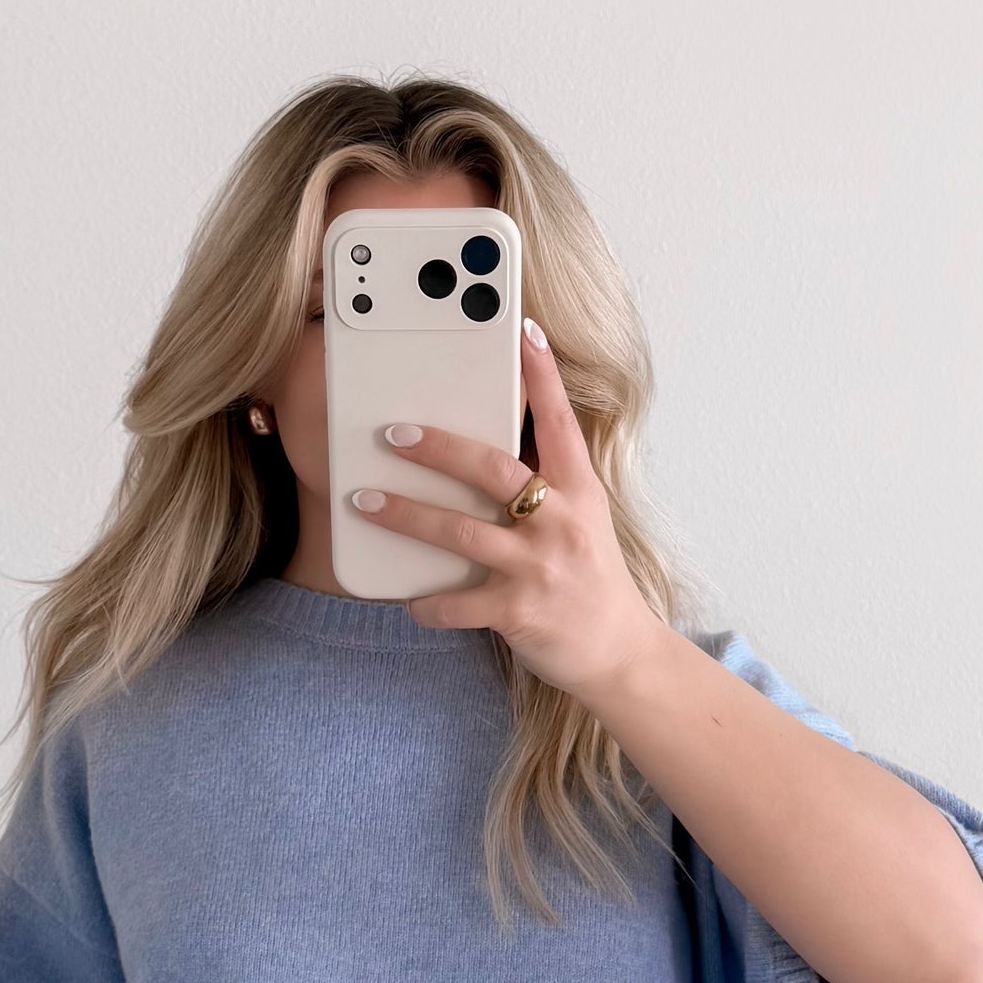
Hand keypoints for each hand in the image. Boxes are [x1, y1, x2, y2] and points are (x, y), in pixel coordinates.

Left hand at [347, 316, 669, 707]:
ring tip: (364, 502)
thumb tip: (494, 447)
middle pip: (492, 470)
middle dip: (437, 448)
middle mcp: (560, 522)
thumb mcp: (583, 520)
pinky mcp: (519, 611)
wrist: (618, 652)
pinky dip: (427, 603)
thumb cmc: (590, 580)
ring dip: (405, 516)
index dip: (542, 376)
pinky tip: (407, 599)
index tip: (524, 330)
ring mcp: (539, 567)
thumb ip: (548, 483)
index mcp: (579, 492)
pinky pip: (458, 603)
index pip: (561, 422)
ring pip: (460, 532)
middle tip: (391, 433)